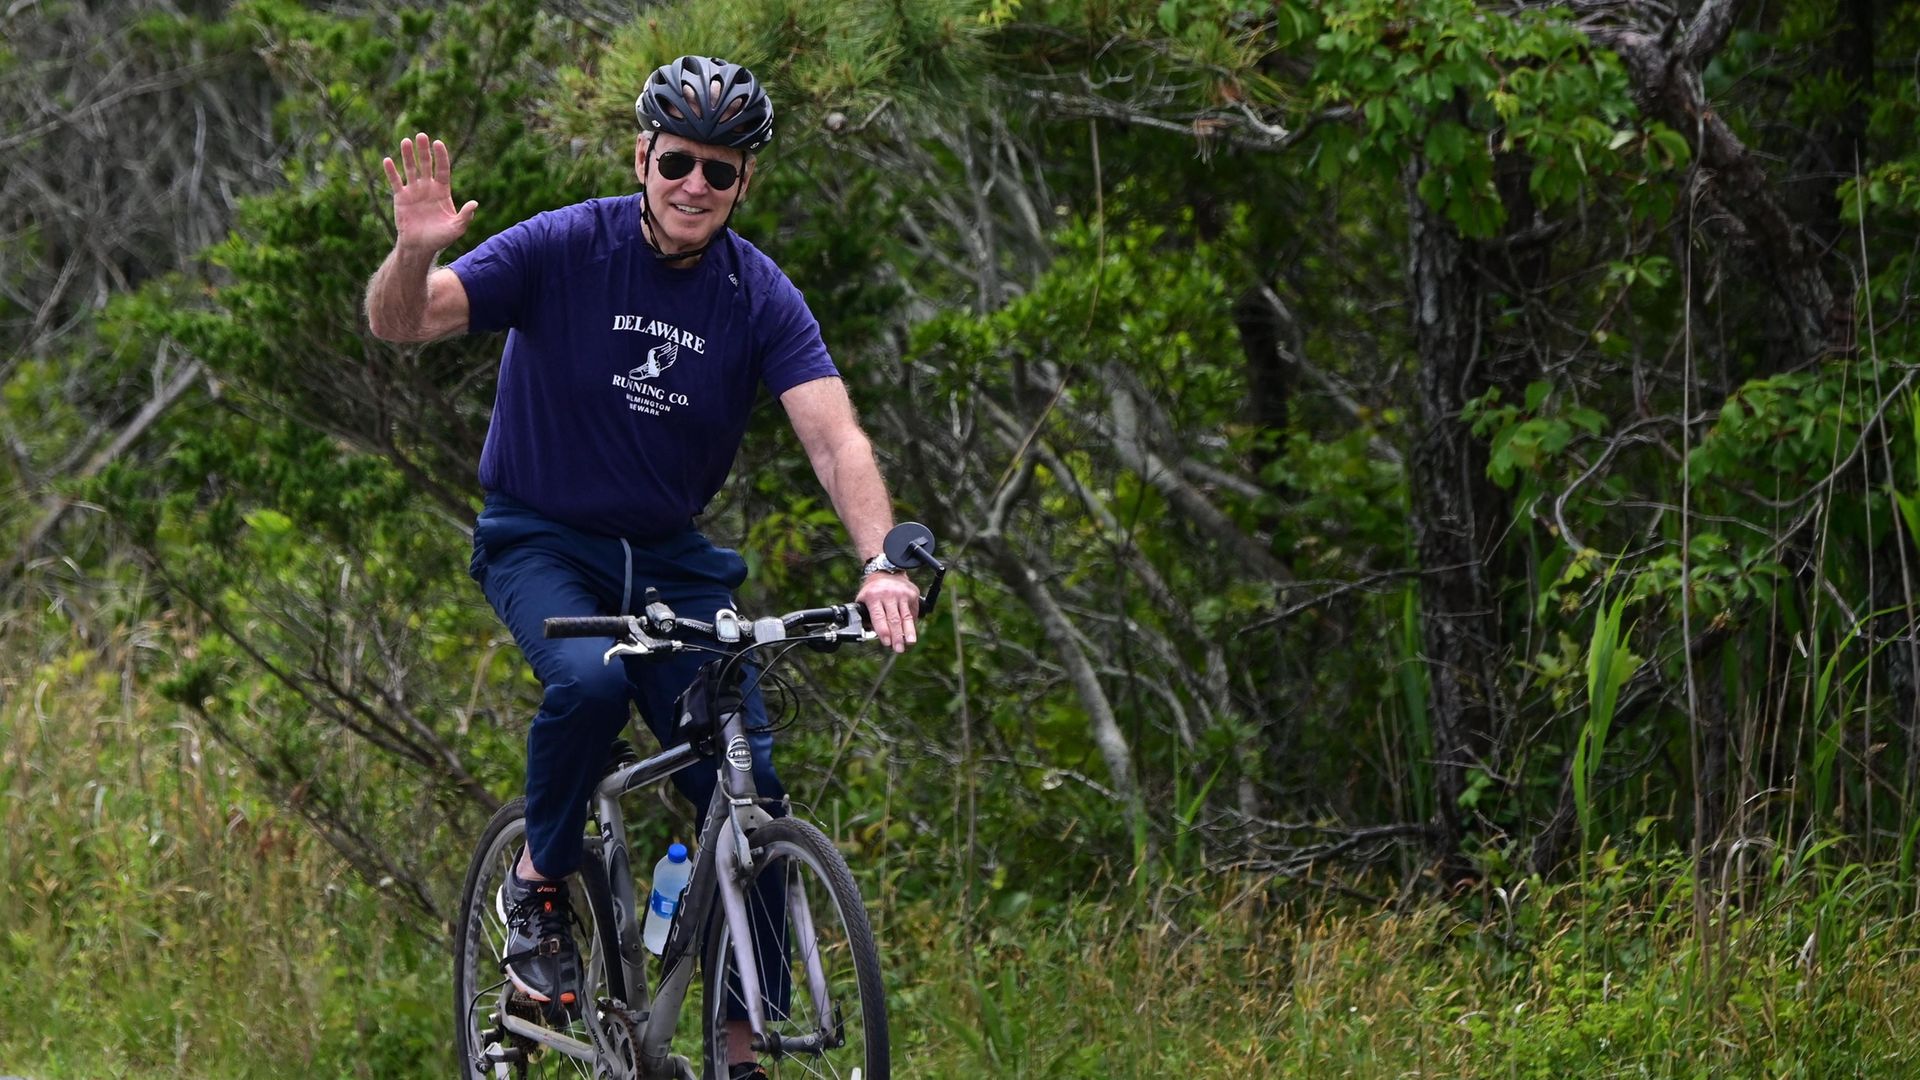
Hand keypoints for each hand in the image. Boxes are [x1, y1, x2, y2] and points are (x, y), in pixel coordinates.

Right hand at [382, 132, 477, 254]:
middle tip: (421, 135)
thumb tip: (475, 203)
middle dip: (424, 151)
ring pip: (410, 169)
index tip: (438, 143)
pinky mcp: (400, 197)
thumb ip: (465, 216)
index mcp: (443, 192)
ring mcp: (414, 191)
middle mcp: (428, 188)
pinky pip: (395, 182)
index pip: (443, 170)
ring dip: (408, 155)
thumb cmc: (440, 238)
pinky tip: (387, 160)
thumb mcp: (456, 229)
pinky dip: (391, 172)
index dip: (441, 156)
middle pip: (426, 164)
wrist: (420, 247)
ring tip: (406, 141)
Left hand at [857, 572, 920, 653]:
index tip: (887, 643)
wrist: (886, 571)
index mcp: (873, 596)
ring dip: (908, 632)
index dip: (883, 631)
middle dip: (897, 636)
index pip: (879, 617)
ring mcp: (902, 593)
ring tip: (910, 643)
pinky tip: (911, 632)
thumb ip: (866, 617)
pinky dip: (912, 623)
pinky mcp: (912, 594)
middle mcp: (888, 594)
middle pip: (894, 619)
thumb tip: (871, 635)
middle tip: (899, 649)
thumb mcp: (863, 600)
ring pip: (906, 617)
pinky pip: (912, 612)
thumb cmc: (872, 591)